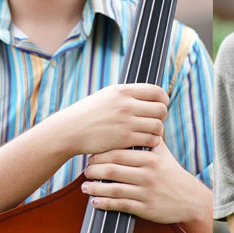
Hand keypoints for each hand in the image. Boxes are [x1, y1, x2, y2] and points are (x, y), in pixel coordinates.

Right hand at [53, 83, 167, 155]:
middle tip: (155, 120)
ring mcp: (126, 122)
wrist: (70, 130)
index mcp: (123, 91)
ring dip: (158, 130)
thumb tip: (151, 94)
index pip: (157, 91)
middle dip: (161, 116)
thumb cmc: (90, 112)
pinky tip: (146, 141)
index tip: (160, 105)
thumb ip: (128, 94)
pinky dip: (152, 141)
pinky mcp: (124, 139)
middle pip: (161, 109)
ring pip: (158, 126)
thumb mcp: (108, 95)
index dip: (163, 99)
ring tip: (151, 132)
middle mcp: (126, 105)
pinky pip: (150, 140)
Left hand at [82, 139, 206, 224]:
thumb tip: (139, 123)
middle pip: (113, 169)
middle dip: (94, 169)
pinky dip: (104, 203)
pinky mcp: (145, 208)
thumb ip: (151, 140)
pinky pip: (120, 205)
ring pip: (113, 188)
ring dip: (95, 188)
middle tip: (86, 169)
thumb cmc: (174, 175)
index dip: (101, 155)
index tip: (91, 156)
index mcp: (151, 158)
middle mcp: (148, 174)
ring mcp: (146, 192)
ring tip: (85, 187)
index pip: (119, 153)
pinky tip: (95, 202)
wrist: (190, 199)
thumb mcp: (165, 155)